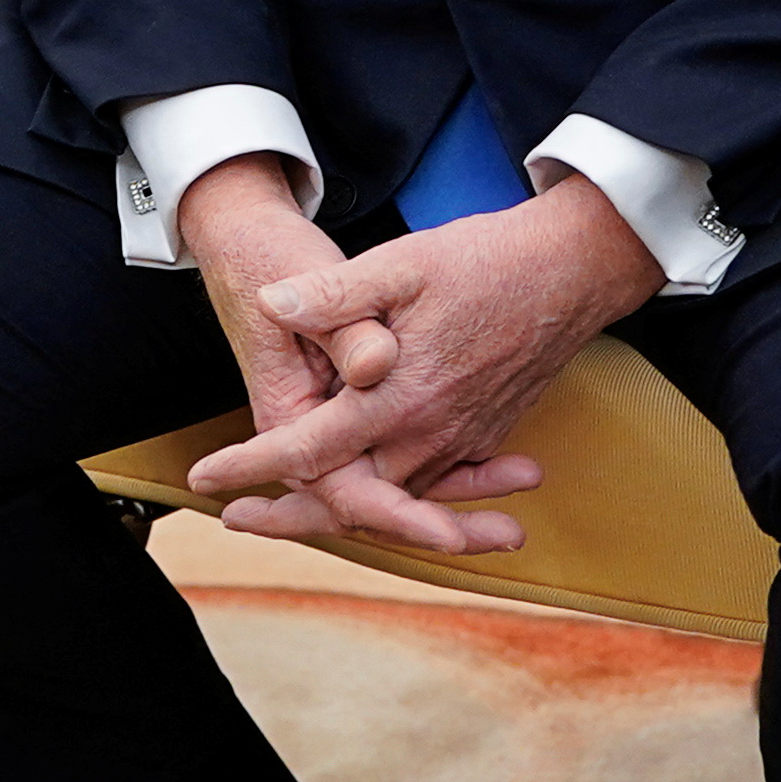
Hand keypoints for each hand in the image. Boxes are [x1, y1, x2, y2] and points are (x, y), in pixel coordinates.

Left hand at [184, 176, 650, 558]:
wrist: (576, 271)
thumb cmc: (487, 260)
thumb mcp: (402, 263)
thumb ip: (335, 294)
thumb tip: (273, 303)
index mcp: (399, 395)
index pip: (310, 449)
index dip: (251, 465)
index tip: (205, 477)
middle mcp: (429, 432)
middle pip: (348, 499)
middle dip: (289, 517)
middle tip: (236, 520)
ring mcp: (461, 440)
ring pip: (389, 500)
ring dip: (340, 511)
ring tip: (286, 514)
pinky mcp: (483, 436)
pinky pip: (430, 485)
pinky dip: (395, 500)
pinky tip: (367, 494)